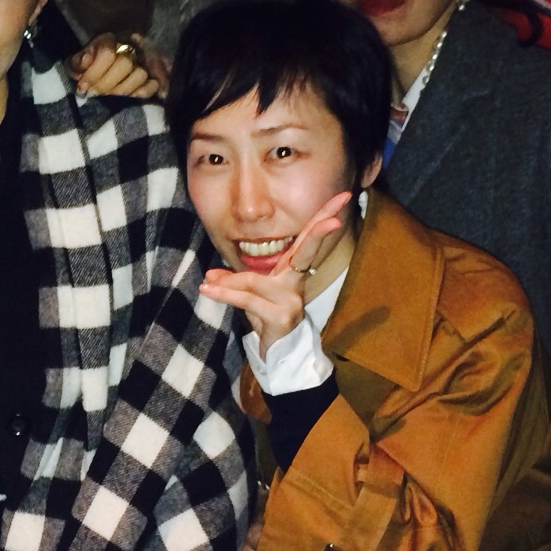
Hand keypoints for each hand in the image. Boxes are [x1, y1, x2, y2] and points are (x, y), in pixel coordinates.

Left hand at [70, 34, 165, 99]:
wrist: (97, 74)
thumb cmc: (85, 69)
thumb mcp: (75, 65)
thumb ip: (77, 63)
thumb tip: (86, 61)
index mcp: (108, 39)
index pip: (107, 53)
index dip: (94, 73)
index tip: (82, 88)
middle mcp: (129, 45)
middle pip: (125, 64)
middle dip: (106, 84)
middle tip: (95, 95)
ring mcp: (144, 60)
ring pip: (140, 74)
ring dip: (122, 90)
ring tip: (110, 99)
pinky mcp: (153, 76)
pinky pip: (154, 84)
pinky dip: (143, 93)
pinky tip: (130, 99)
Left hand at [199, 191, 351, 353]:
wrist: (276, 353)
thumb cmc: (266, 316)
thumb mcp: (252, 294)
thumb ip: (234, 281)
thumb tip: (210, 276)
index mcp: (292, 271)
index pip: (307, 238)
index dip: (324, 216)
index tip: (344, 197)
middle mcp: (295, 282)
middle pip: (307, 251)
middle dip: (320, 232)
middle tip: (337, 220)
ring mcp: (291, 300)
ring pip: (255, 281)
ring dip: (228, 282)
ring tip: (207, 282)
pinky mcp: (281, 317)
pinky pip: (248, 300)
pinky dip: (225, 294)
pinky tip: (208, 290)